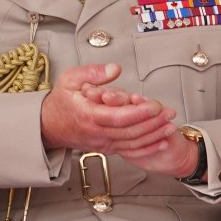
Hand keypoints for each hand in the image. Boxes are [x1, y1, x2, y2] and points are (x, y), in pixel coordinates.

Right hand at [40, 63, 174, 152]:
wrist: (48, 126)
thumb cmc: (60, 102)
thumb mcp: (70, 79)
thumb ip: (93, 73)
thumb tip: (114, 69)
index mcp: (88, 115)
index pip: (119, 117)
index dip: (139, 113)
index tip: (154, 105)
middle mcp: (97, 133)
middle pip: (130, 131)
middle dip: (153, 123)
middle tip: (169, 113)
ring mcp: (103, 143)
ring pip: (133, 143)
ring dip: (154, 135)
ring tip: (171, 125)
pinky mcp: (107, 148)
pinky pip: (130, 151)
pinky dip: (148, 148)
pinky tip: (161, 142)